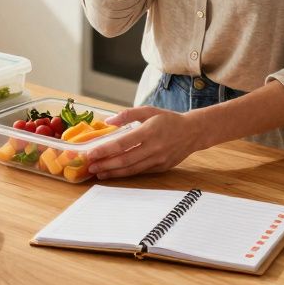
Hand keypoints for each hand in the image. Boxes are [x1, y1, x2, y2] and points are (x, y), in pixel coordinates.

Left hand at [86, 106, 201, 178]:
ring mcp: (158, 159)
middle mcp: (154, 147)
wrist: (193, 131)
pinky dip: (126, 174)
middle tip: (90, 166)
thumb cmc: (168, 119)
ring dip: (113, 172)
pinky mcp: (161, 167)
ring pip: (132, 169)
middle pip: (125, 159)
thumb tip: (108, 121)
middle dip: (105, 164)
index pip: (122, 143)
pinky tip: (115, 173)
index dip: (105, 150)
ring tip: (99, 173)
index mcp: (149, 131)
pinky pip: (140, 171)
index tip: (91, 154)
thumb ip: (128, 114)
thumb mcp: (149, 110)